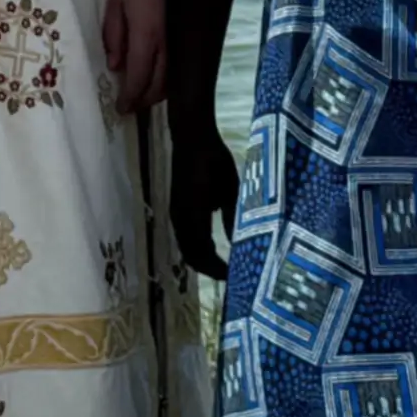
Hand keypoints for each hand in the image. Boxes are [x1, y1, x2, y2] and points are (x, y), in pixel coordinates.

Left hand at [102, 0, 167, 111]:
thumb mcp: (114, 6)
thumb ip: (114, 37)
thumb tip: (115, 66)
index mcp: (146, 37)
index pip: (138, 77)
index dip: (130, 97)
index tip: (120, 109)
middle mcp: (165, 45)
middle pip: (158, 85)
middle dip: (143, 101)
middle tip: (129, 107)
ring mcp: (177, 43)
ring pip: (171, 80)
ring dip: (156, 94)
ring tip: (141, 97)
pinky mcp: (183, 39)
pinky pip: (177, 69)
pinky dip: (166, 82)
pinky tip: (156, 81)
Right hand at [172, 117, 241, 279]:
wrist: (192, 138)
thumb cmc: (214, 159)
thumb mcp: (231, 189)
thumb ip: (233, 217)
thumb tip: (240, 245)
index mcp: (193, 215)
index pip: (203, 253)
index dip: (217, 269)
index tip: (234, 278)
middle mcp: (180, 219)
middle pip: (191, 256)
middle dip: (209, 270)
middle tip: (230, 278)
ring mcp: (176, 214)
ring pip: (187, 248)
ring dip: (202, 261)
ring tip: (223, 268)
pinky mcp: (177, 208)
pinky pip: (185, 237)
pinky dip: (197, 249)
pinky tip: (213, 249)